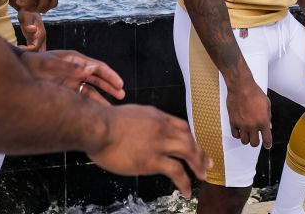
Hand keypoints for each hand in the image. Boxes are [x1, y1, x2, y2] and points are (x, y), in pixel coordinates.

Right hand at [10, 0, 57, 12]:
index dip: (46, 5)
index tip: (36, 6)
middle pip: (51, 4)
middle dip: (41, 9)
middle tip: (29, 7)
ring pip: (41, 6)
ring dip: (31, 8)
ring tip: (21, 3)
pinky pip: (31, 4)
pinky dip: (25, 6)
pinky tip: (18, 1)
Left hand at [16, 10, 45, 51]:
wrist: (28, 9)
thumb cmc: (26, 11)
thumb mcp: (26, 14)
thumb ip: (28, 21)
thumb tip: (31, 29)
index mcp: (41, 33)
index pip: (35, 47)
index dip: (26, 50)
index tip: (17, 48)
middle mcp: (41, 39)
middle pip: (39, 53)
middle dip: (30, 57)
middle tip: (18, 55)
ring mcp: (38, 40)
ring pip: (37, 53)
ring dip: (29, 55)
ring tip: (17, 53)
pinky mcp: (33, 41)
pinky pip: (32, 50)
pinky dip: (27, 53)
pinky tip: (18, 50)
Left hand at [21, 50, 125, 104]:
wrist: (17, 73)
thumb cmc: (32, 65)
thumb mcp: (49, 65)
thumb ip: (70, 67)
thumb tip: (91, 69)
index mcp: (74, 60)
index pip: (97, 67)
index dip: (110, 75)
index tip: (119, 84)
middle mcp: (75, 70)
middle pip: (97, 78)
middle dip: (110, 86)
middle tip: (121, 95)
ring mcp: (70, 81)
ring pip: (91, 90)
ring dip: (101, 97)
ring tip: (111, 108)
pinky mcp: (64, 91)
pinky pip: (81, 98)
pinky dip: (89, 104)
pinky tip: (96, 112)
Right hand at [88, 104, 210, 197]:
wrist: (96, 127)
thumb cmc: (104, 122)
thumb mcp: (129, 115)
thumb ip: (140, 122)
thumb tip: (141, 131)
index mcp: (156, 116)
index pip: (181, 126)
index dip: (190, 137)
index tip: (194, 146)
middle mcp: (162, 127)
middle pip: (189, 139)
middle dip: (200, 152)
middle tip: (207, 163)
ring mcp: (159, 143)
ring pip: (188, 152)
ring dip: (198, 164)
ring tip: (202, 176)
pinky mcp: (152, 160)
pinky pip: (176, 171)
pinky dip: (184, 181)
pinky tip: (186, 190)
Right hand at [226, 77, 271, 147]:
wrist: (241, 87)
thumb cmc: (255, 93)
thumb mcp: (267, 103)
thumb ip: (268, 117)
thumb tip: (268, 126)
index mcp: (262, 121)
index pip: (266, 139)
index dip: (267, 144)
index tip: (267, 145)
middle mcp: (252, 125)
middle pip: (254, 143)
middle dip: (256, 142)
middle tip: (256, 137)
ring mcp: (241, 125)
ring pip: (244, 141)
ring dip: (247, 138)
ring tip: (248, 133)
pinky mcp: (233, 122)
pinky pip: (235, 134)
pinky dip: (238, 134)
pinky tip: (240, 130)